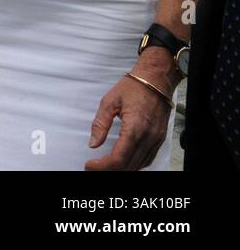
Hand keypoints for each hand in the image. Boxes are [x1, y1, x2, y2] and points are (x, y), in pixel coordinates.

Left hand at [85, 55, 174, 170]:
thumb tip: (93, 143)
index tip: (89, 165)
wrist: (156, 80)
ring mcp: (156, 139)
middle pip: (129, 165)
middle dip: (110, 170)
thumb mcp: (109, 101)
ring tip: (106, 167)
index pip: (119, 157)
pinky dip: (136, 164)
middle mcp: (148, 137)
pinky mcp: (160, 138)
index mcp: (135, 127)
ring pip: (140, 165)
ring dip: (123, 169)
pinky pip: (148, 158)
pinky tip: (125, 163)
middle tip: (94, 168)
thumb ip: (100, 124)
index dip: (103, 166)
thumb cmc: (133, 87)